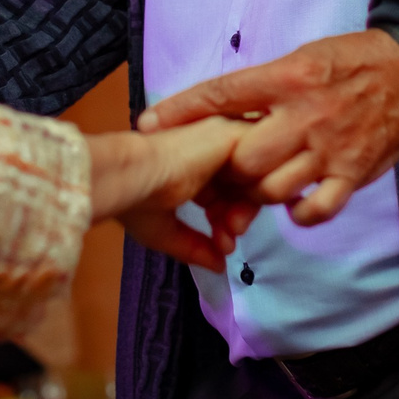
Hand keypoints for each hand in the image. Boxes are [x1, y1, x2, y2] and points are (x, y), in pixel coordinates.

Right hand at [88, 118, 262, 271]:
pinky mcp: (234, 131)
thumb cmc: (137, 201)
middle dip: (237, 217)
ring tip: (231, 231)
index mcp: (187, 164)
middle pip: (241, 184)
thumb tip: (217, 266)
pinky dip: (260, 187)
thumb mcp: (165, 231)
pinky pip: (265, 159)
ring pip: (253, 173)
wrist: (133, 176)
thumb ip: (195, 246)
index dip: (224, 220)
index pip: (222, 191)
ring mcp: (221, 136)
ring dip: (247, 209)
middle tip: (227, 241)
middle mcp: (206, 147)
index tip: (220, 244)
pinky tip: (242, 208)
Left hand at [138, 30, 398, 225]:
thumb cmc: (353, 61)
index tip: (148, 124)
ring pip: (271, 188)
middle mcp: (304, 114)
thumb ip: (265, 86)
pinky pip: (315, 210)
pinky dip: (297, 214)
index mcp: (287, 77)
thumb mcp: (304, 57)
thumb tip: (221, 106)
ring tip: (255, 186)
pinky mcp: (353, 174)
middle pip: (242, 157)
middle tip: (221, 169)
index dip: (181, 111)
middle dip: (224, 168)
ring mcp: (329, 149)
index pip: (222, 94)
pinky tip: (292, 205)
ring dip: (254, 192)